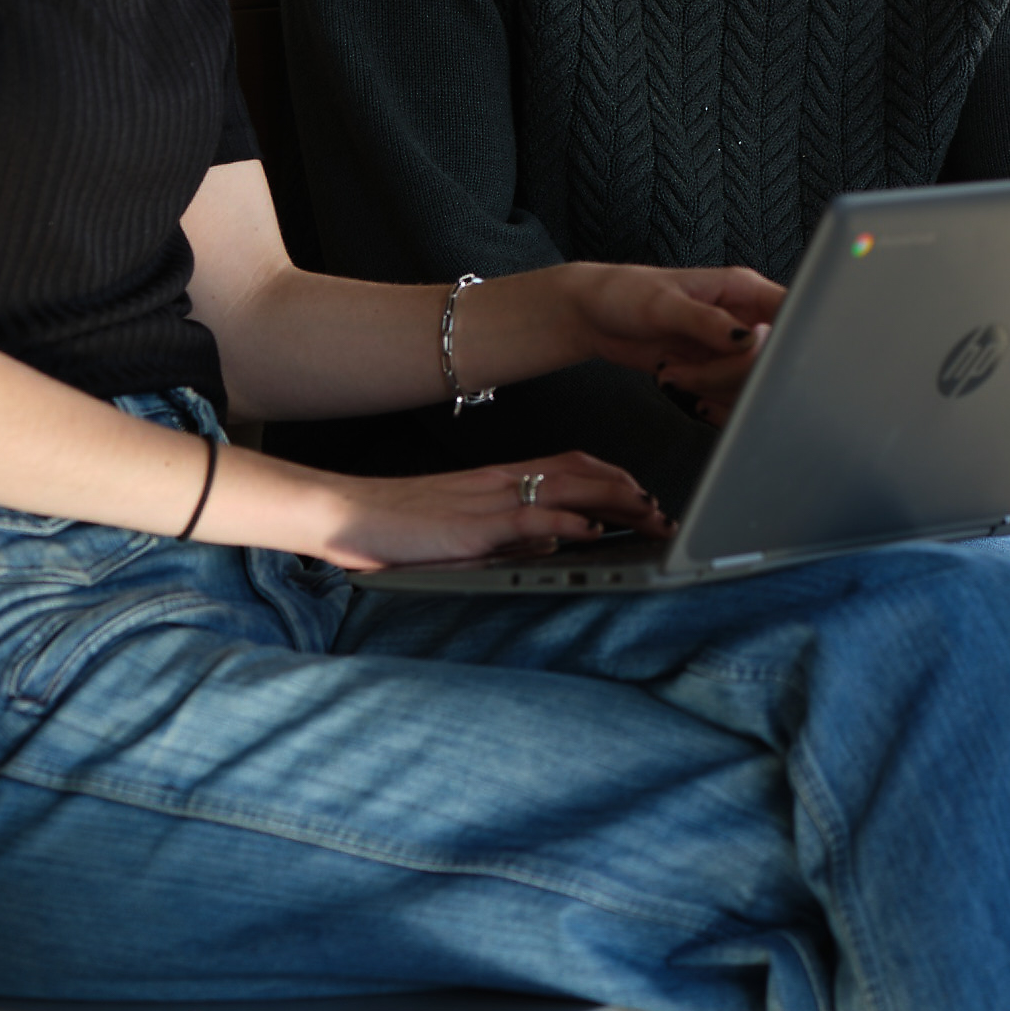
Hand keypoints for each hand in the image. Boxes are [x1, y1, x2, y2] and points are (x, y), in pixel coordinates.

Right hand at [320, 450, 668, 569]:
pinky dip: (566, 524)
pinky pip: (528, 518)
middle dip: (631, 491)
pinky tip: (591, 533)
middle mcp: (502, 480)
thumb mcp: (468, 529)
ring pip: (567, 488)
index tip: (647, 498)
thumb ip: (514, 534)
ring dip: (615, 502)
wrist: (345, 514)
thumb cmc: (399, 525)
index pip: (573, 466)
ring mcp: (488, 499)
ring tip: (648, 518)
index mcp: (501, 478)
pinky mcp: (472, 524)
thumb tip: (561, 543)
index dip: (616, 478)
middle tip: (664, 514)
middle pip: (583, 473)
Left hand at [557, 263, 782, 420]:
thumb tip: (746, 339)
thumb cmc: (624, 294)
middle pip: (768, 358)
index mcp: (742, 289)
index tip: (750, 356)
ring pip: (749, 383)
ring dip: (708, 387)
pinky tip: (680, 383)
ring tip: (671, 370)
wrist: (594, 318)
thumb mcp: (663, 304)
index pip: (788, 313)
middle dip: (726, 374)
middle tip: (684, 368)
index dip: (781, 339)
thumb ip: (706, 321)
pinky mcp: (716, 371)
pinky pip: (731, 396)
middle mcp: (743, 318)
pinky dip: (708, 401)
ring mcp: (730, 348)